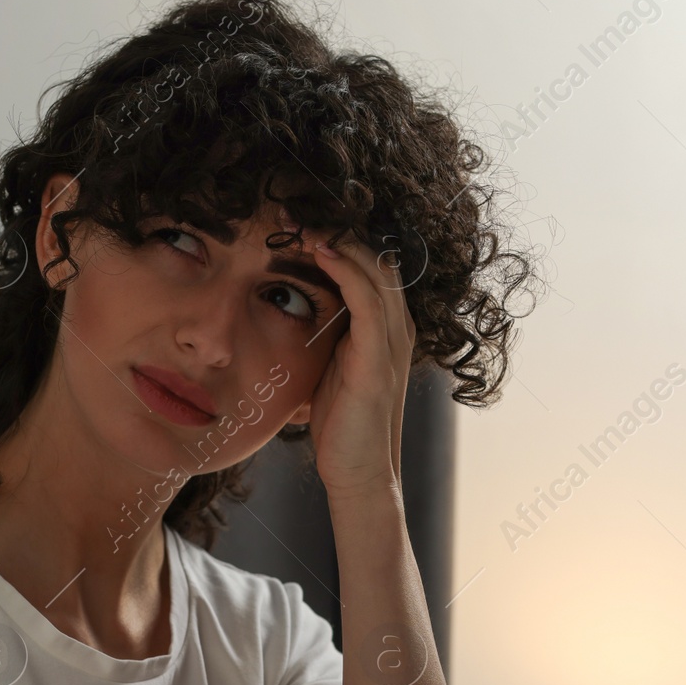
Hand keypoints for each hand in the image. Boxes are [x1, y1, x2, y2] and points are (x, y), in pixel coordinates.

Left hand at [305, 236, 415, 497]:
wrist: (358, 475)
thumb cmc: (340, 426)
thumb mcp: (330, 368)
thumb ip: (325, 336)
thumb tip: (290, 309)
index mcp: (385, 327)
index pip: (367, 264)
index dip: (334, 237)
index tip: (292, 221)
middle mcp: (397, 327)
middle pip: (373, 256)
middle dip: (332, 229)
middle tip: (288, 210)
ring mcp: (393, 341)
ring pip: (374, 269)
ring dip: (336, 239)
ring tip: (298, 221)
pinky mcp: (380, 358)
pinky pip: (368, 299)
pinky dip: (346, 269)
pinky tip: (320, 250)